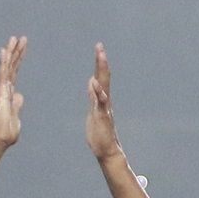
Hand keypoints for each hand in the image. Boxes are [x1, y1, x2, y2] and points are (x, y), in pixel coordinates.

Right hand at [0, 35, 25, 146]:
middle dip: (16, 51)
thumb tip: (19, 95)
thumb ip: (17, 104)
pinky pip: (2, 74)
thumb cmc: (7, 131)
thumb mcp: (15, 115)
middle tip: (20, 37)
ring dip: (10, 52)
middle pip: (12, 66)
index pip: (15, 71)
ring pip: (7, 67)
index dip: (18, 58)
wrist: (0, 138)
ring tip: (13, 38)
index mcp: (9, 92)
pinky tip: (4, 50)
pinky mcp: (0, 91)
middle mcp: (5, 87)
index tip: (22, 46)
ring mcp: (2, 89)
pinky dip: (3, 62)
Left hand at [85, 43, 121, 158]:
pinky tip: (93, 82)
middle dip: (101, 61)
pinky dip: (97, 91)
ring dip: (102, 70)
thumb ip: (93, 96)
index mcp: (101, 99)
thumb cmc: (100, 134)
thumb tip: (92, 81)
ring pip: (104, 86)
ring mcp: (104, 108)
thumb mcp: (93, 111)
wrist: (107, 151)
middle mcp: (105, 101)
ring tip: (100, 56)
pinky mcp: (102, 116)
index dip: (99, 63)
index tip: (99, 48)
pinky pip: (100, 102)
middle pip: (104, 77)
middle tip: (100, 46)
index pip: (100, 77)